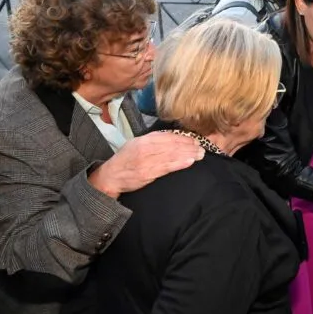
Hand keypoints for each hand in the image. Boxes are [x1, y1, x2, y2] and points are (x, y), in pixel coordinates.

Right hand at [88, 132, 204, 198]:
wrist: (110, 176)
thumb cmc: (125, 161)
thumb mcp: (136, 145)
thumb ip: (153, 141)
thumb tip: (173, 138)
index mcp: (143, 140)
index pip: (167, 137)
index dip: (183, 138)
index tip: (194, 140)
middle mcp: (145, 148)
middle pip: (172, 145)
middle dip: (189, 146)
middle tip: (201, 148)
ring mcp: (146, 160)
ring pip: (171, 155)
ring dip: (188, 154)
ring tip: (200, 154)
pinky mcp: (147, 173)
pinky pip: (166, 167)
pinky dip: (179, 163)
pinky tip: (189, 161)